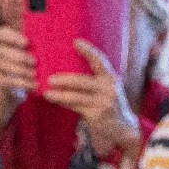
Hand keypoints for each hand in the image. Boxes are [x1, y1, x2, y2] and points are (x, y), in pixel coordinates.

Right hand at [0, 26, 37, 95]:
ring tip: (35, 74)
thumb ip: (38, 47)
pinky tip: (33, 85)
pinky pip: (5, 81)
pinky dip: (21, 83)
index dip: (13, 37)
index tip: (27, 42)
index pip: (2, 34)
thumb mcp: (35, 55)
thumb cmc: (32, 66)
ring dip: (21, 70)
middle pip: (2, 51)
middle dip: (19, 56)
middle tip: (34, 62)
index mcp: (7, 42)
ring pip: (4, 66)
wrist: (20, 89)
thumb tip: (52, 39)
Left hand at [42, 40, 140, 156]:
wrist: (121, 126)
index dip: (88, 50)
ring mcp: (103, 102)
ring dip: (59, 94)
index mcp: (111, 77)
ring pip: (76, 96)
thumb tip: (67, 66)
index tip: (75, 41)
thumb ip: (93, 78)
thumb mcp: (105, 88)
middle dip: (65, 79)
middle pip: (83, 81)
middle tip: (49, 78)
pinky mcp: (96, 115)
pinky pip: (75, 107)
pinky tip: (53, 99)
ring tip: (46, 92)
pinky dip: (63, 103)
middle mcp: (109, 88)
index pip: (100, 60)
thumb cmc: (107, 103)